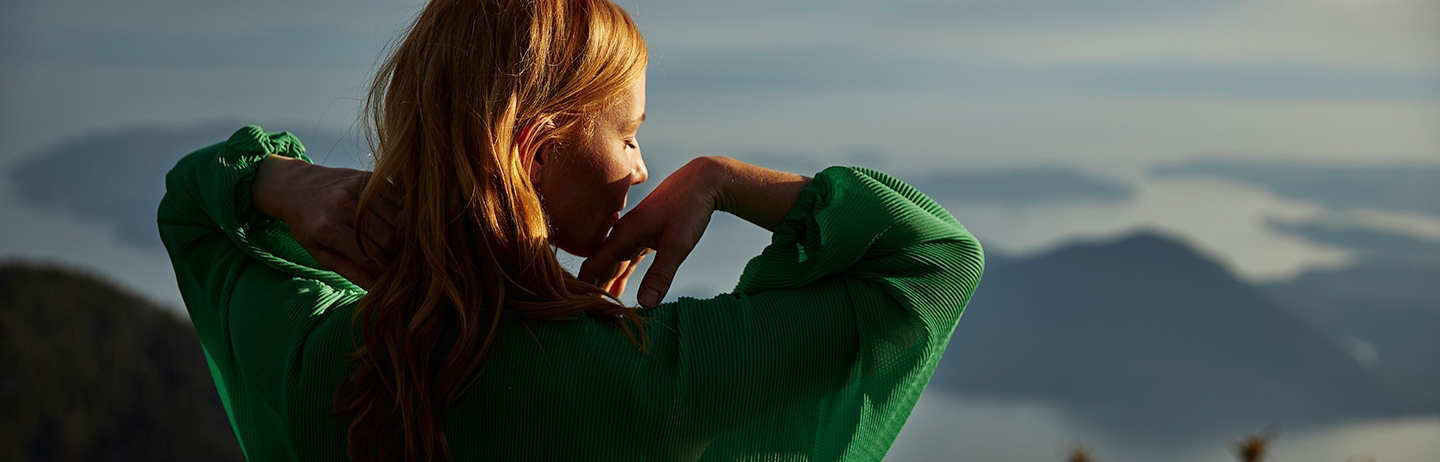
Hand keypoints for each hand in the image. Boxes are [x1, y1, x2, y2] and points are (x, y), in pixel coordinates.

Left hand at [251, 155, 399, 287]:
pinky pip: (398, 198)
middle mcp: (343, 205)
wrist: (295, 186)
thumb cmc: (307, 226)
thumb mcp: (320, 254)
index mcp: (328, 228)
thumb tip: (377, 291)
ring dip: (403, 235)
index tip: (391, 279)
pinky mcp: (368, 177)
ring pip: (398, 217)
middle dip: (397, 255)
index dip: (385, 271)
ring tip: (400, 246)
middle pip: (389, 237)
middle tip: (398, 263)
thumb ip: (350, 271)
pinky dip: (403, 214)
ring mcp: (357, 188)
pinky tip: (398, 225)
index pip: (370, 256)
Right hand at [579, 157, 723, 306]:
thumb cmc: (690, 209)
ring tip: (595, 311)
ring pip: (611, 265)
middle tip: (583, 319)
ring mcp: (633, 235)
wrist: (702, 181)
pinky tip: (615, 293)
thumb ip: (661, 274)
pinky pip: (625, 261)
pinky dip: (619, 277)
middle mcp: (622, 235)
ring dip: (604, 285)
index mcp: (623, 235)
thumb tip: (645, 305)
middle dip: (590, 291)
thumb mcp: (678, 244)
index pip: (592, 267)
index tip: (577, 313)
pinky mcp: (645, 238)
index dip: (583, 289)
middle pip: (598, 268)